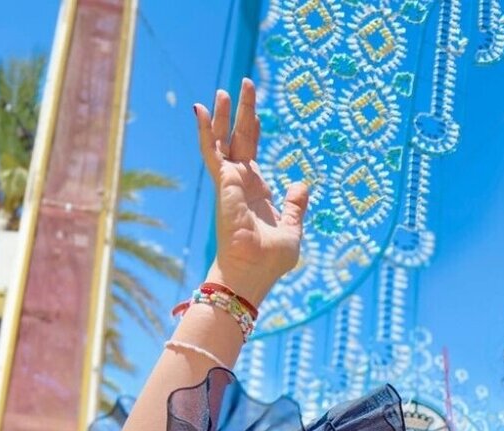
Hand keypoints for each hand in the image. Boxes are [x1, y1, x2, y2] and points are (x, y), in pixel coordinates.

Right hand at [194, 79, 309, 305]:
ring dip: (225, 114)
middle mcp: (241, 183)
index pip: (253, 153)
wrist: (251, 274)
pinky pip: (212, 152)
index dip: (255, 131)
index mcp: (257, 191)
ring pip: (225, 140)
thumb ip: (296, 206)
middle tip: (247, 84)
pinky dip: (207, 130)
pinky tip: (201, 109)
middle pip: (241, 139)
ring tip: (224, 89)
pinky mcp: (224, 184)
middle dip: (243, 111)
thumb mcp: (292, 229)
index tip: (257, 112)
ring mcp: (230, 182)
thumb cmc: (270, 261)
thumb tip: (302, 184)